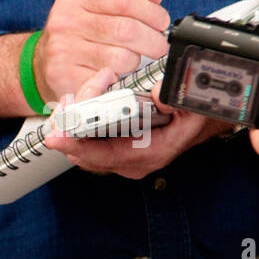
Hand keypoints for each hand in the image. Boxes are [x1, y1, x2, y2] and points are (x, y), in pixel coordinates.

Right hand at [33, 0, 170, 103]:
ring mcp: (62, 51)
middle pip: (126, 30)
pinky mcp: (65, 77)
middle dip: (152, 40)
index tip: (160, 22)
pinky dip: (119, 78)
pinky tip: (115, 74)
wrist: (39, 65)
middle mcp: (65, 22)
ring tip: (132, 60)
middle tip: (158, 46)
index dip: (150, 10)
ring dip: (136, 61)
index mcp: (75, 0)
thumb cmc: (76, 35)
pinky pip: (108, 79)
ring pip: (122, 57)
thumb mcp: (96, 8)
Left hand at [43, 68, 227, 178]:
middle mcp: (128, 161)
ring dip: (71, 122)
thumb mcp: (195, 106)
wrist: (202, 122)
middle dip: (69, 126)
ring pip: (79, 147)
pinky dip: (76, 122)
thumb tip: (156, 97)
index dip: (76, 145)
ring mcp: (118, 157)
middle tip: (67, 101)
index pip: (103, 155)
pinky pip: (83, 142)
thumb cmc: (197, 116)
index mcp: (147, 154)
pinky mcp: (112, 149)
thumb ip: (176, 100)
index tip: (56, 136)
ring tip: (72, 98)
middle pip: (82, 152)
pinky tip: (76, 103)